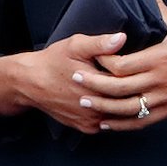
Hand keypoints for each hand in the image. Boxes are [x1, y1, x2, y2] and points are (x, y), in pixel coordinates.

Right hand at [0, 30, 128, 134]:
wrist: (30, 82)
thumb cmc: (53, 61)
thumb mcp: (75, 46)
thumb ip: (100, 43)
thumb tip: (122, 38)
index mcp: (98, 85)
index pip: (129, 82)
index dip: (134, 73)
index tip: (136, 65)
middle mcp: (96, 107)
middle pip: (127, 101)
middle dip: (132, 90)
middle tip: (136, 78)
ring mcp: (91, 120)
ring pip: (119, 115)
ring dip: (125, 104)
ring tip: (129, 90)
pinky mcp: (86, 128)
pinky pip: (108, 124)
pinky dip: (112, 114)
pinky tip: (111, 101)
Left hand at [72, 0, 166, 129]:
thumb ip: (156, 2)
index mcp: (160, 57)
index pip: (123, 64)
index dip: (102, 61)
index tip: (88, 55)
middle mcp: (160, 79)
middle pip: (119, 87)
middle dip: (94, 84)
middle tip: (75, 79)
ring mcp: (165, 97)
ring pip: (128, 108)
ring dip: (103, 107)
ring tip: (84, 102)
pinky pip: (142, 121)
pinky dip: (121, 124)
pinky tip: (105, 123)